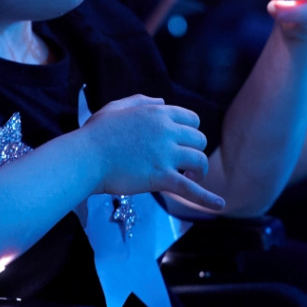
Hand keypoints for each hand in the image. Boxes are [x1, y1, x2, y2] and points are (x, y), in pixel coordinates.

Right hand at [80, 94, 224, 211]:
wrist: (86, 156)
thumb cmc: (97, 133)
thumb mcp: (118, 107)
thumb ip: (142, 101)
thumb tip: (163, 101)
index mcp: (158, 113)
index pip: (192, 119)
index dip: (191, 132)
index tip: (183, 142)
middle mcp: (167, 131)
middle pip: (199, 139)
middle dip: (194, 151)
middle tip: (184, 163)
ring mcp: (166, 154)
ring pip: (199, 160)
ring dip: (199, 170)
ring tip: (191, 177)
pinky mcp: (161, 177)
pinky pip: (191, 189)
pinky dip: (207, 198)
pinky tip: (220, 205)